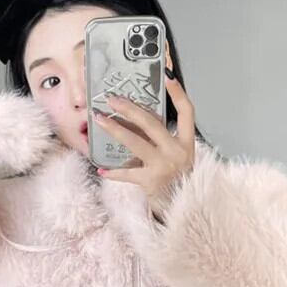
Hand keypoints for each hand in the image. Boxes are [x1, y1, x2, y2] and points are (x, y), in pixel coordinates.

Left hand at [93, 66, 195, 214]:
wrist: (185, 210)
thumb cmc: (179, 181)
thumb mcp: (180, 158)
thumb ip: (166, 140)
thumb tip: (139, 121)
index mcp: (186, 143)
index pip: (187, 112)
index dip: (178, 93)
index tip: (167, 76)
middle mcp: (177, 151)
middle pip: (152, 123)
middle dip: (130, 109)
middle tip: (112, 99)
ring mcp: (163, 166)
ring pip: (135, 142)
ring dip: (115, 130)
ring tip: (99, 120)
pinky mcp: (151, 181)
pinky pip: (128, 173)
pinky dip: (114, 173)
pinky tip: (102, 170)